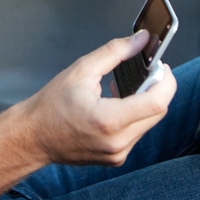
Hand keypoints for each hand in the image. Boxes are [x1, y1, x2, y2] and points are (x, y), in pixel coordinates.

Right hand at [20, 31, 175, 166]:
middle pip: (158, 112)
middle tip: (147, 72)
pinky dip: (134, 116)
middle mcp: (117, 142)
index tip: (161, 67)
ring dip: (145, 102)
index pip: (157, 102)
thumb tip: (140, 41)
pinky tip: (118, 104)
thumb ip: (115, 52)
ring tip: (125, 87)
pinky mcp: (116, 158)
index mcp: (109, 120)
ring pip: (149, 123)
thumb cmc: (51, 106)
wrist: (33, 136)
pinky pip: (137, 133)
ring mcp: (118, 154)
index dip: (166, 81)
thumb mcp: (81, 70)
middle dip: (157, 89)